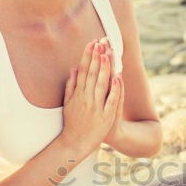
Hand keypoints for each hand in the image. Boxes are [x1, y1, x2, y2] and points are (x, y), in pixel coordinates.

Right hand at [59, 37, 121, 154]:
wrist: (75, 143)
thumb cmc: (72, 122)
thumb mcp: (67, 103)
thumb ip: (70, 85)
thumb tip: (73, 68)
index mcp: (77, 94)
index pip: (83, 71)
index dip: (87, 56)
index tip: (91, 43)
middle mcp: (86, 98)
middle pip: (92, 74)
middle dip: (96, 57)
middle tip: (100, 42)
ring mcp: (96, 107)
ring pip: (101, 84)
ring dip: (104, 68)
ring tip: (107, 53)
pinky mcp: (105, 116)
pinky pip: (111, 100)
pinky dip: (114, 89)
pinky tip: (118, 77)